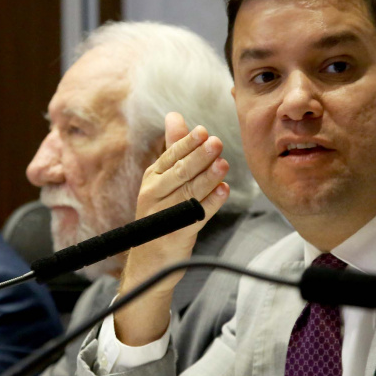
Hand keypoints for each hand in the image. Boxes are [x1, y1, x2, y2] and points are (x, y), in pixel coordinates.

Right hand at [115, 112, 229, 345]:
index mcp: (151, 179)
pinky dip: (211, 203)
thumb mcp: (161, 180)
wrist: (151, 261)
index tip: (203, 132)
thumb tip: (175, 115)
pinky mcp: (177, 234)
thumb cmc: (161, 214)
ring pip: (189, 192)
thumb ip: (172, 148)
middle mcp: (154, 195)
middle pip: (179, 173)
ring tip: (223, 165)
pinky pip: (196, 215)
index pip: (169, 157)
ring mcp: (164, 215)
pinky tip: (223, 191)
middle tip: (216, 143)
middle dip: (198, 157)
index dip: (186, 144)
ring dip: (207, 178)